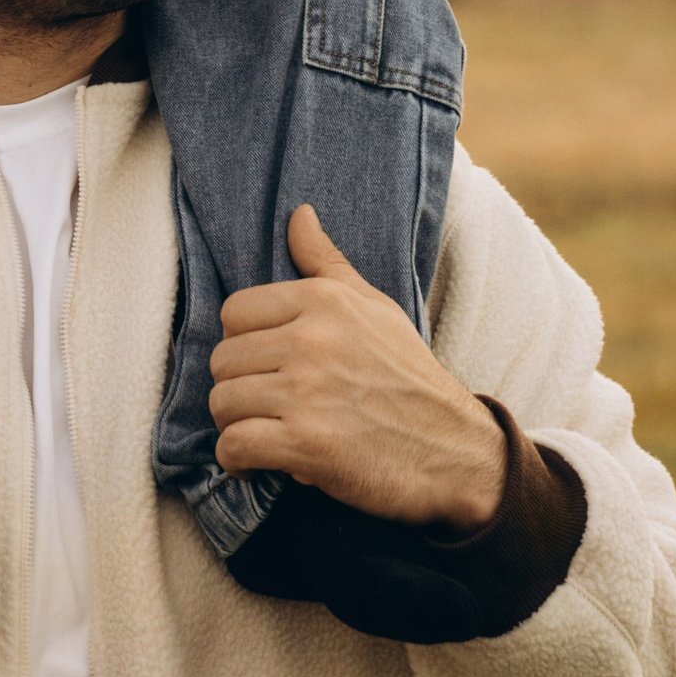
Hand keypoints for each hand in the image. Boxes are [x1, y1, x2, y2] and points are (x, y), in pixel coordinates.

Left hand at [209, 205, 504, 534]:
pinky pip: (234, 445)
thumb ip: (326, 262)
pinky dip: (237, 459)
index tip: (264, 364)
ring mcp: (306, 392)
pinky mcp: (305, 444)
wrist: (453, 450)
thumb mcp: (375, 307)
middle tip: (265, 404)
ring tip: (262, 430)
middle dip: (238, 386)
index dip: (242, 341)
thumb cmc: (409, 377)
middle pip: (223, 359)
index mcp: (323, 300)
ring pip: (222, 401)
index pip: (234, 311)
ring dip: (235, 424)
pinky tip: (256, 463)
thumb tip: (298, 213)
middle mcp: (310, 339)